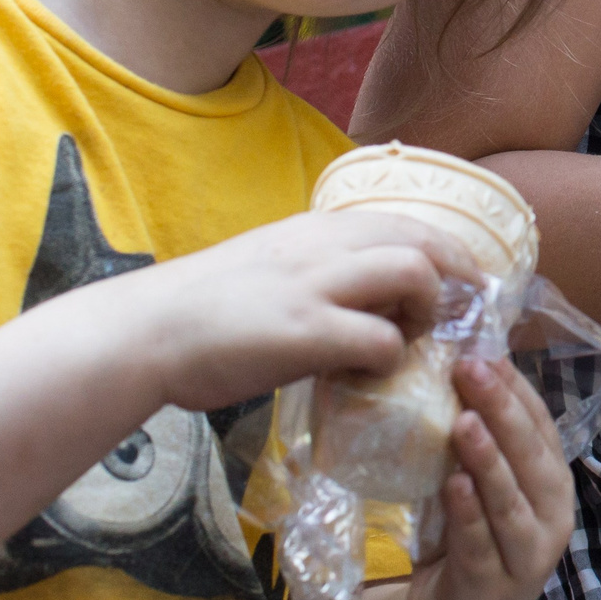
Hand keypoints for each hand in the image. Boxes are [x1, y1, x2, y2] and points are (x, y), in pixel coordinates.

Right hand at [95, 210, 471, 414]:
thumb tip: (370, 297)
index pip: (412, 223)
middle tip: (451, 320)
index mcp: (320, 228)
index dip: (448, 256)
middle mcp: (324, 244)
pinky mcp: (304, 331)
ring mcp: (316, 285)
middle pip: (428, 240)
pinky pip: (381, 340)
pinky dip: (388, 361)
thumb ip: (324, 269)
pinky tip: (364, 376)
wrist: (142, 332)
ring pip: (416, 274)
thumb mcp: (276, 265)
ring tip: (403, 343)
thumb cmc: (205, 308)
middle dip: (456, 281)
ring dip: (425, 313)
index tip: (458, 289)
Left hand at [402, 358, 573, 599]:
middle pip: (532, 457)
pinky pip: (481, 545)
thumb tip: (444, 372)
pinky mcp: (492, 589)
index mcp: (552, 485)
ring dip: (490, 459)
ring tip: (464, 422)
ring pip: (512, 501)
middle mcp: (552, 518)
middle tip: (471, 369)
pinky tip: (453, 485)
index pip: (541, 427)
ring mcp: (527, 556)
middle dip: (503, 410)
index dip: (517, 389)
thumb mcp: (477, 489)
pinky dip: (469, 514)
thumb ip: (471, 446)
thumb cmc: (469, 546)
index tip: (485, 349)